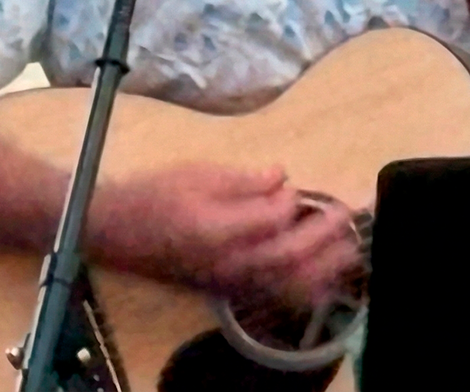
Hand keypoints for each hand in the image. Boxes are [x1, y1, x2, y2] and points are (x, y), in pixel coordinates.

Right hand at [90, 163, 360, 306]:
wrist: (118, 231)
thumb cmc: (157, 194)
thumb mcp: (198, 173)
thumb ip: (244, 180)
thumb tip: (282, 178)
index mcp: (218, 231)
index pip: (273, 219)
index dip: (293, 202)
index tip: (299, 185)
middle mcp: (229, 264)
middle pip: (289, 256)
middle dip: (325, 236)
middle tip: (349, 214)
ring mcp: (231, 282)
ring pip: (288, 284)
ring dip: (325, 266)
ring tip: (351, 245)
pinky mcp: (232, 289)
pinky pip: (277, 296)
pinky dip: (307, 286)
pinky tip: (326, 272)